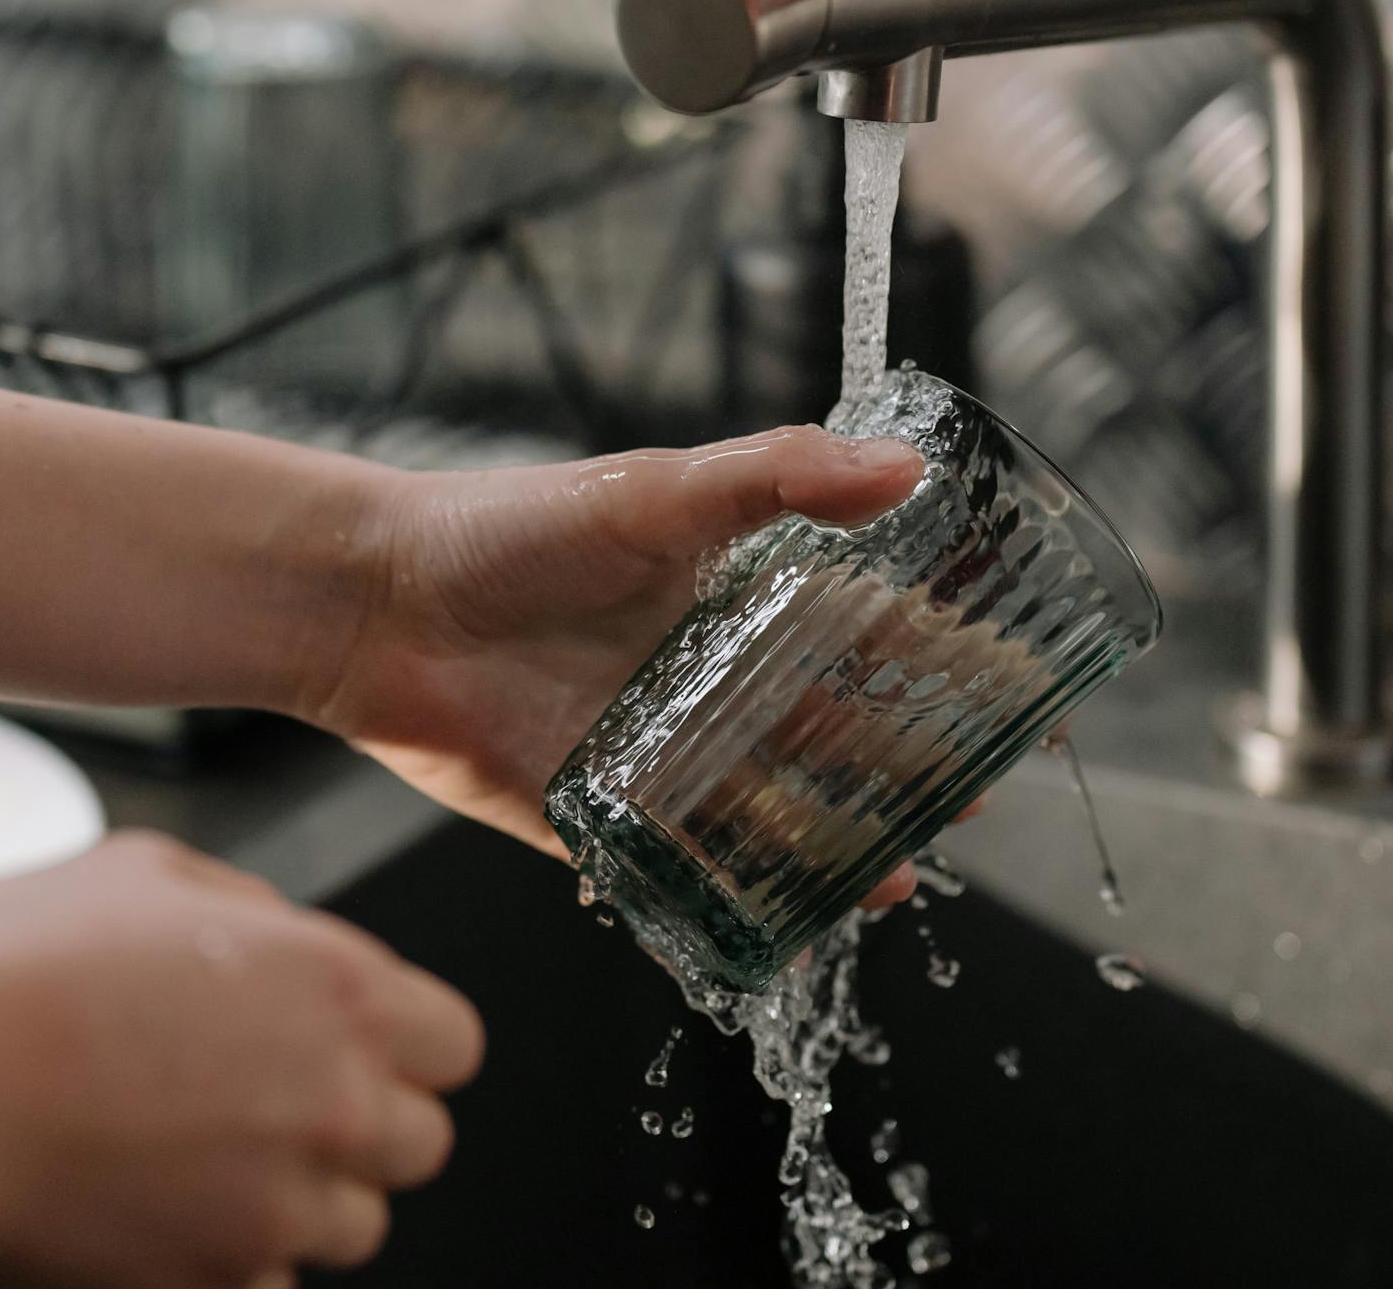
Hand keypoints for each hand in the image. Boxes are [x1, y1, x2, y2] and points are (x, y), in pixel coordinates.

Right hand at [0, 832, 483, 1286]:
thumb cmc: (23, 962)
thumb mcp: (153, 873)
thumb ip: (252, 911)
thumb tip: (280, 939)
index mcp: (342, 989)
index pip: (454, 1043)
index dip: (405, 1042)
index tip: (356, 1043)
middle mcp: (336, 1103)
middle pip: (420, 1144)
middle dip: (363, 1125)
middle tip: (279, 1102)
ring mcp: (279, 1207)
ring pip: (353, 1227)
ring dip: (301, 1199)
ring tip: (209, 1159)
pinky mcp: (212, 1283)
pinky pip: (268, 1287)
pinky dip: (230, 1262)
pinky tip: (165, 1213)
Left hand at [314, 425, 947, 906]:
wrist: (375, 605)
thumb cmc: (506, 528)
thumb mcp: (654, 490)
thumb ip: (778, 477)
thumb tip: (903, 470)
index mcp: (731, 596)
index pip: (862, 629)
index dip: (938, 656)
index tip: (1016, 681)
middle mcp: (705, 678)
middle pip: (833, 732)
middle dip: (908, 767)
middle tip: (978, 795)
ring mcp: (658, 753)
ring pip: (773, 810)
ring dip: (839, 842)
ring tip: (903, 872)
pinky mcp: (601, 820)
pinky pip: (685, 872)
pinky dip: (742, 900)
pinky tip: (793, 922)